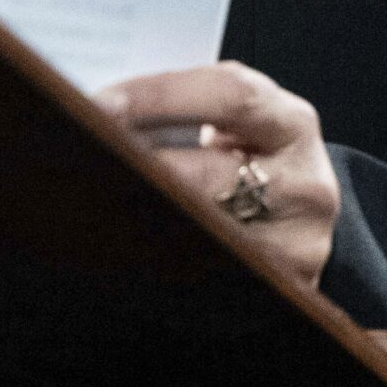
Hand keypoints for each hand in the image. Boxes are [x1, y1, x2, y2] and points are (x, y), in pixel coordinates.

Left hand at [97, 62, 339, 290]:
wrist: (300, 212)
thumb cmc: (251, 151)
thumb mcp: (237, 119)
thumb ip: (188, 105)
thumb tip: (103, 107)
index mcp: (291, 123)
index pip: (229, 96)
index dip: (161, 96)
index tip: (102, 102)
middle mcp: (304, 183)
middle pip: (211, 175)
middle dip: (140, 166)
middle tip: (82, 157)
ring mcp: (296, 244)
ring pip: (206, 233)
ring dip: (143, 218)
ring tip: (95, 199)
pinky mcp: (280, 290)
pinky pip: (209, 274)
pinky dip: (161, 257)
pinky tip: (125, 244)